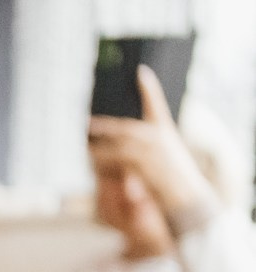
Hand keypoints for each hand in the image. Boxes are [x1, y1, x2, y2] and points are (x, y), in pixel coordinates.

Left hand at [88, 64, 215, 232]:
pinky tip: (91, 157)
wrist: (188, 200)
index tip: (141, 71)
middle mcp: (160, 136)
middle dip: (104, 124)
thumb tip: (123, 142)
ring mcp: (153, 149)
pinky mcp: (146, 163)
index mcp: (166, 131)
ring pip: (119, 141)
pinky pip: (119, 158)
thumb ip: (147, 149)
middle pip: (126, 126)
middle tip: (86, 120)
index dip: (149, 88)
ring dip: (99, 142)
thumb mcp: (165, 160)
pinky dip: (104, 158)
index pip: (157, 104)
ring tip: (83, 140)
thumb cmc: (175, 182)